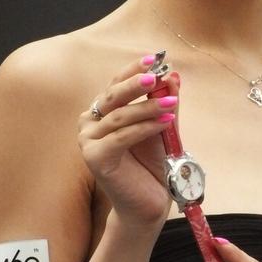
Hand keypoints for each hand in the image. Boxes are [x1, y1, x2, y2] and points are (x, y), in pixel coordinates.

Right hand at [78, 56, 179, 233]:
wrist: (148, 203)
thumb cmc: (152, 165)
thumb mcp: (162, 128)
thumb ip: (165, 103)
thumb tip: (173, 75)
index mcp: (103, 112)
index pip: (116, 84)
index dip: (134, 70)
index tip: (156, 58)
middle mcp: (90, 123)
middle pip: (112, 96)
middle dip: (136, 83)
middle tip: (157, 75)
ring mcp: (89, 141)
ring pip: (120, 116)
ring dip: (148, 107)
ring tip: (172, 104)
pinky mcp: (95, 158)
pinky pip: (122, 137)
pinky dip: (145, 127)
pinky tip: (166, 122)